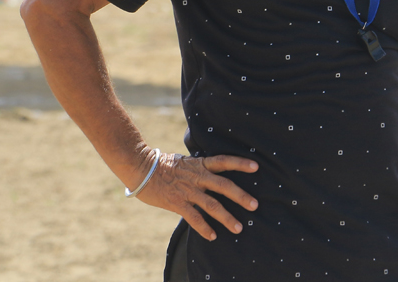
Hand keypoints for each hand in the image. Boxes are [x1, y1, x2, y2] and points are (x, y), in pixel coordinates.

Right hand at [135, 151, 258, 240]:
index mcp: (200, 164)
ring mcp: (188, 190)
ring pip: (212, 204)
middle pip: (224, 185)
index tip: (256, 167)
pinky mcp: (177, 203)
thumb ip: (199, 167)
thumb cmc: (162, 164)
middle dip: (241, 196)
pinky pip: (194, 218)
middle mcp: (197, 177)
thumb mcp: (185, 161)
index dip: (240, 163)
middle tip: (255, 205)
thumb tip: (210, 171)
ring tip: (238, 228)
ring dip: (226, 217)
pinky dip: (204, 228)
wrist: (141, 167)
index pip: (224, 161)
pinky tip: (213, 236)